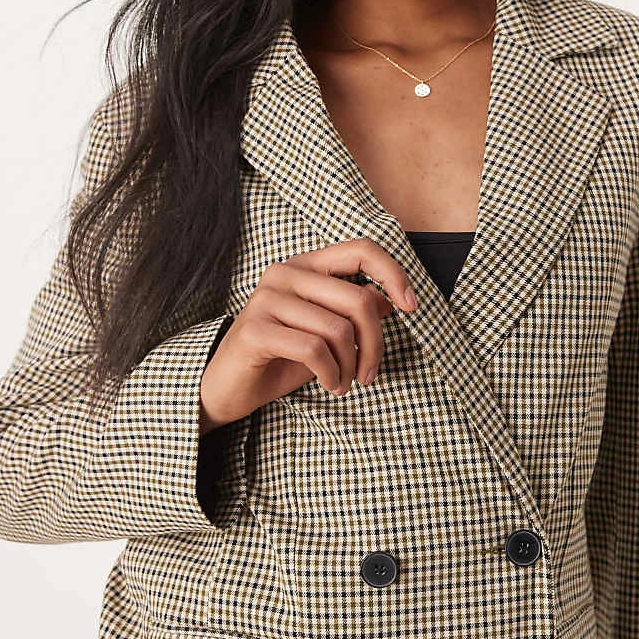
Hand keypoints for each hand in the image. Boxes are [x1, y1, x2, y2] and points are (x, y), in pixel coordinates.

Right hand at [199, 237, 417, 429]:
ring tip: (344, 383)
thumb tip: (391, 299)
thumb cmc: (279, 358)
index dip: (393, 274)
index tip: (411, 306)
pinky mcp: (255, 330)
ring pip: (339, 330)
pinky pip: (314, 350)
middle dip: (375, 345)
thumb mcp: (325, 332)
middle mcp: (284, 273)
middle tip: (369, 374)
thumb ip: (352, 311)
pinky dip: (332, 374)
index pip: (361, 249)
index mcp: (305, 266)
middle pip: (358, 301)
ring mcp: (266, 299)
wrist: (227, 388)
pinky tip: (330, 384)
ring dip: (351, 367)